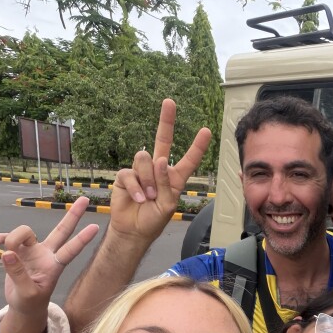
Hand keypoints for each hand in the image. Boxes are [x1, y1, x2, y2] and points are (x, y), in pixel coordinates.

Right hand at [0, 196, 98, 316]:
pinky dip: (0, 238)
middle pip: (61, 230)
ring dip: (13, 238)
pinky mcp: (18, 251)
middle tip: (85, 199)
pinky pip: (8, 238)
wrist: (24, 306)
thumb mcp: (27, 294)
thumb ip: (18, 275)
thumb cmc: (31, 301)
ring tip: (5, 252)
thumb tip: (8, 254)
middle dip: (73, 215)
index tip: (96, 227)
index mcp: (54, 266)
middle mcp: (46, 254)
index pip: (71, 250)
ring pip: (25, 232)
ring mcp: (33, 251)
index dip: (82, 239)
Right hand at [108, 98, 211, 246]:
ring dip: (149, 179)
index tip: (206, 130)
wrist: (134, 230)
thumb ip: (165, 184)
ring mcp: (141, 170)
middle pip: (163, 140)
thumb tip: (158, 160)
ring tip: (149, 196)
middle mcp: (158, 169)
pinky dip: (136, 188)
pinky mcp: (125, 175)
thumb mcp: (167, 204)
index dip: (197, 146)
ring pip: (146, 159)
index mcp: (174, 177)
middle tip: (170, 102)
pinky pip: (131, 173)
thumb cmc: (154, 218)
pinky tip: (139, 199)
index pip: (188, 159)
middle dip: (166, 120)